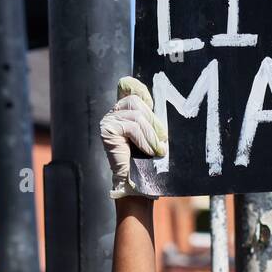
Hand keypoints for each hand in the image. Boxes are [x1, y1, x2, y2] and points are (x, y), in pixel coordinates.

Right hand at [99, 76, 166, 199]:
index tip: (151, 100)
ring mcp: (108, 120)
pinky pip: (131, 126)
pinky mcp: (108, 130)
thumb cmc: (147, 161)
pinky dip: (144, 139)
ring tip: (157, 150)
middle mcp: (113, 113)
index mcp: (124, 110)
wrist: (137, 183)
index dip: (139, 88)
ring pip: (136, 114)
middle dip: (154, 122)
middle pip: (136, 102)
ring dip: (151, 134)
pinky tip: (148, 151)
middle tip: (162, 140)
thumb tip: (160, 104)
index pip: (128, 87)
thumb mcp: (152, 134)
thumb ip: (152, 119)